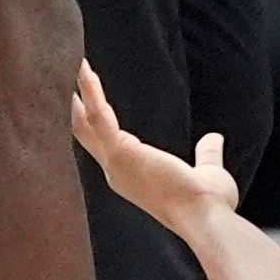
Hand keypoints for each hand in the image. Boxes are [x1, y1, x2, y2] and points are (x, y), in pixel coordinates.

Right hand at [71, 63, 239, 237]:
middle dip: (75, 104)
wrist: (205, 216)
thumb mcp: (207, 171)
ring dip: (80, 91)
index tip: (86, 99)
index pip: (104, 143)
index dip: (94, 121)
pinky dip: (91, 93)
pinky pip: (99, 116)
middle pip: (85, 132)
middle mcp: (115, 170)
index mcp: (130, 175)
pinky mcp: (120, 151)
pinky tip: (85, 70)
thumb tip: (214, 138)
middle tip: (65, 75)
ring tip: (73, 63)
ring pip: (86, 120)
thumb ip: (207, 154)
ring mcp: (114, 162)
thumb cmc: (206, 203)